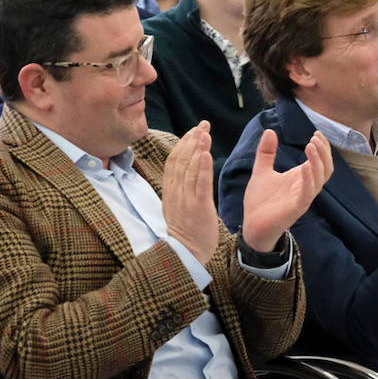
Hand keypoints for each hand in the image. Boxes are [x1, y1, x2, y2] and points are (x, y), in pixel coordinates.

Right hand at [162, 122, 218, 262]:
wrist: (186, 253)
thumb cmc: (186, 230)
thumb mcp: (177, 206)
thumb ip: (180, 188)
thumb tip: (186, 171)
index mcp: (170, 191)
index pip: (174, 162)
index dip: (183, 144)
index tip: (193, 130)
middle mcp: (175, 193)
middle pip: (180, 161)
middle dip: (191, 140)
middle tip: (202, 125)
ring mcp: (186, 200)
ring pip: (189, 169)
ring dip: (197, 149)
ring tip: (204, 133)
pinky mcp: (198, 208)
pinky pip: (199, 185)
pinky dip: (202, 168)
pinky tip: (206, 154)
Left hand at [241, 128, 332, 251]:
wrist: (251, 226)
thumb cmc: (260, 202)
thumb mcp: (261, 171)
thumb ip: (266, 152)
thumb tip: (270, 130)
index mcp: (301, 178)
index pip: (320, 162)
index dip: (322, 148)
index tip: (316, 133)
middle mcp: (305, 187)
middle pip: (326, 168)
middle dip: (324, 152)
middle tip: (315, 137)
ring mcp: (303, 197)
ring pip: (320, 178)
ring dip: (318, 161)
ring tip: (311, 145)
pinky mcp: (297, 208)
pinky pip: (308, 192)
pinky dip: (309, 178)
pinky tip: (305, 165)